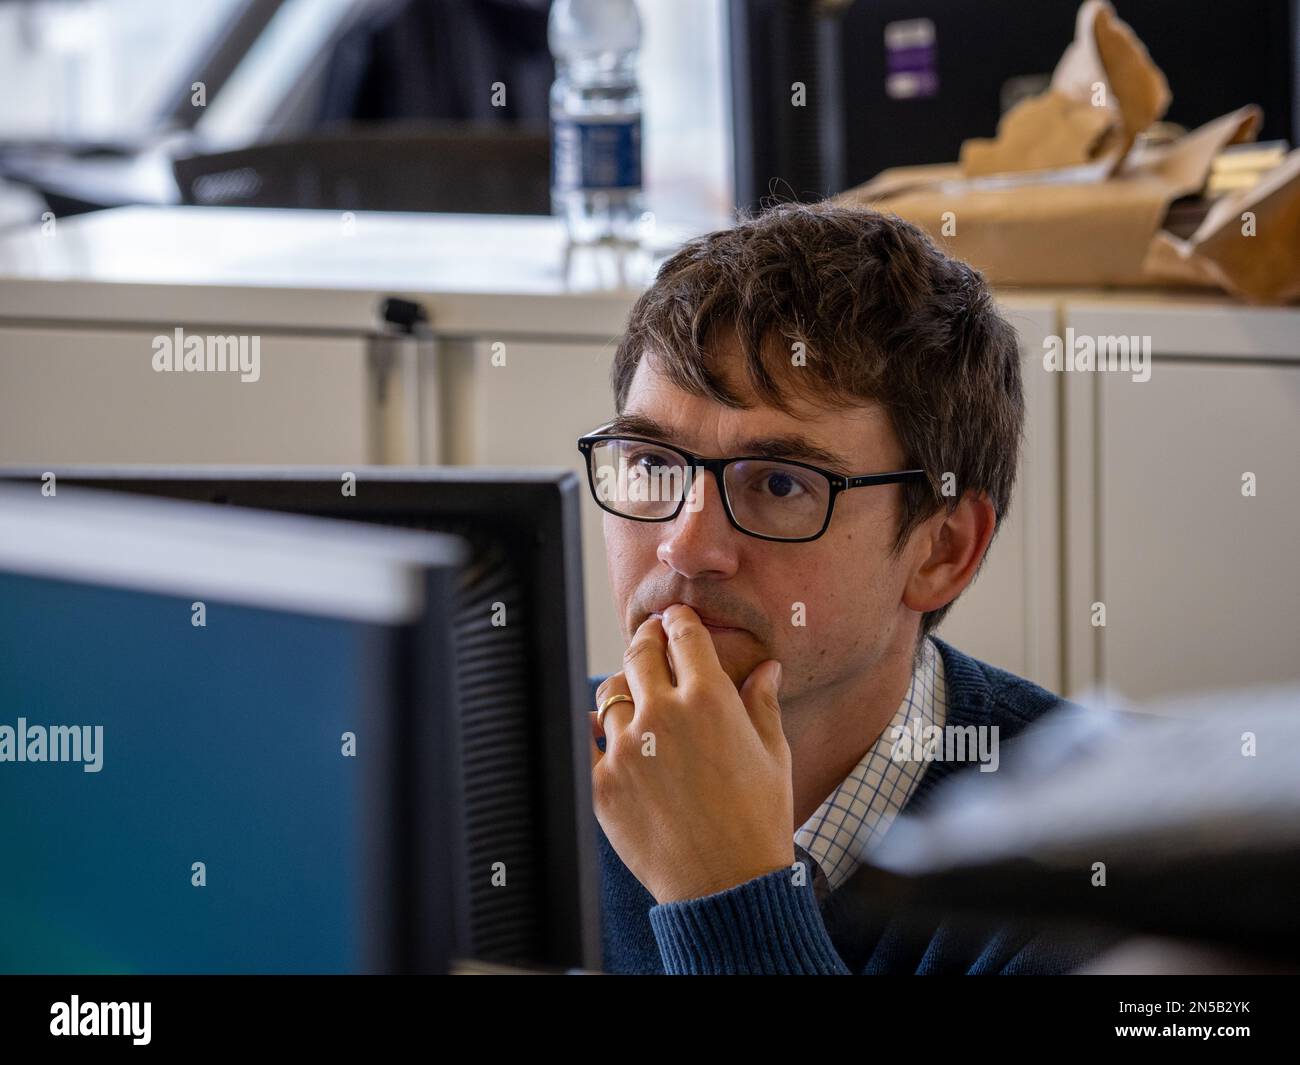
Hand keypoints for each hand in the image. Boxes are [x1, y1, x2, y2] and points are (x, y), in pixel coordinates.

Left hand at [590, 603, 794, 903]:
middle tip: (650, 641)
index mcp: (710, 699)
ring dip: (624, 687)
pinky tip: (609, 732)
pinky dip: (597, 730)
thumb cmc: (759, 820)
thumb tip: (767, 667)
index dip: (678, 621)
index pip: (683, 636)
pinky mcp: (601, 782)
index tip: (676, 620)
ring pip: (610, 692)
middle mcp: (664, 715)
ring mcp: (627, 748)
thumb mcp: (774, 755)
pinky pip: (587, 737)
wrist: (726, 886)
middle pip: (639, 653)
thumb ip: (763, 703)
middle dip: (646, 640)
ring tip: (634, 694)